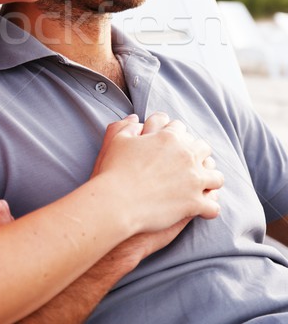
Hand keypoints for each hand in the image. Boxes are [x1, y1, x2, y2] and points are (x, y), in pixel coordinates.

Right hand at [92, 111, 223, 234]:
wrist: (116, 202)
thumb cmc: (114, 170)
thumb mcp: (118, 140)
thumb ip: (127, 126)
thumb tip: (134, 118)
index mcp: (169, 137)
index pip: (182, 129)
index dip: (176, 136)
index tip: (172, 145)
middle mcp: (186, 155)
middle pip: (204, 148)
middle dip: (198, 154)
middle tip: (189, 164)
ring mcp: (194, 179)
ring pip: (216, 177)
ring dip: (209, 180)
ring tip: (202, 187)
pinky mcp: (194, 203)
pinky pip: (212, 207)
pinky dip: (208, 209)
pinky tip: (200, 211)